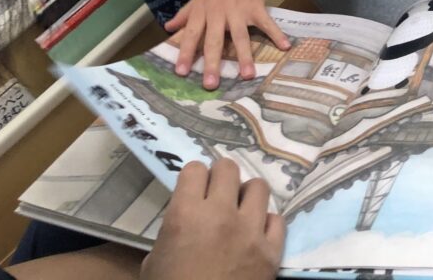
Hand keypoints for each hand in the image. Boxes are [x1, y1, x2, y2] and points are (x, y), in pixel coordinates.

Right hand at [141, 159, 284, 279]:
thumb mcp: (155, 263)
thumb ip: (172, 231)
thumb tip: (186, 218)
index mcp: (185, 216)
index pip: (194, 169)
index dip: (193, 178)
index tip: (193, 188)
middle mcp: (220, 215)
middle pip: (227, 168)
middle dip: (220, 178)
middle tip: (217, 194)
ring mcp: (250, 232)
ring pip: (258, 187)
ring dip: (247, 196)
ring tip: (240, 211)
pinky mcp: (271, 252)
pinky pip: (277, 220)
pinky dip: (266, 225)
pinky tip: (256, 236)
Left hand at [164, 0, 296, 87]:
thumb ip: (185, 13)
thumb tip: (168, 28)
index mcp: (203, 12)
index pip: (191, 35)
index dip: (185, 53)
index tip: (180, 72)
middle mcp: (219, 13)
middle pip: (214, 41)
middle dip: (212, 63)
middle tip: (210, 85)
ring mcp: (238, 10)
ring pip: (240, 36)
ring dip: (244, 56)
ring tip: (247, 76)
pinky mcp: (256, 6)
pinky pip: (266, 23)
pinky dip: (276, 34)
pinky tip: (285, 46)